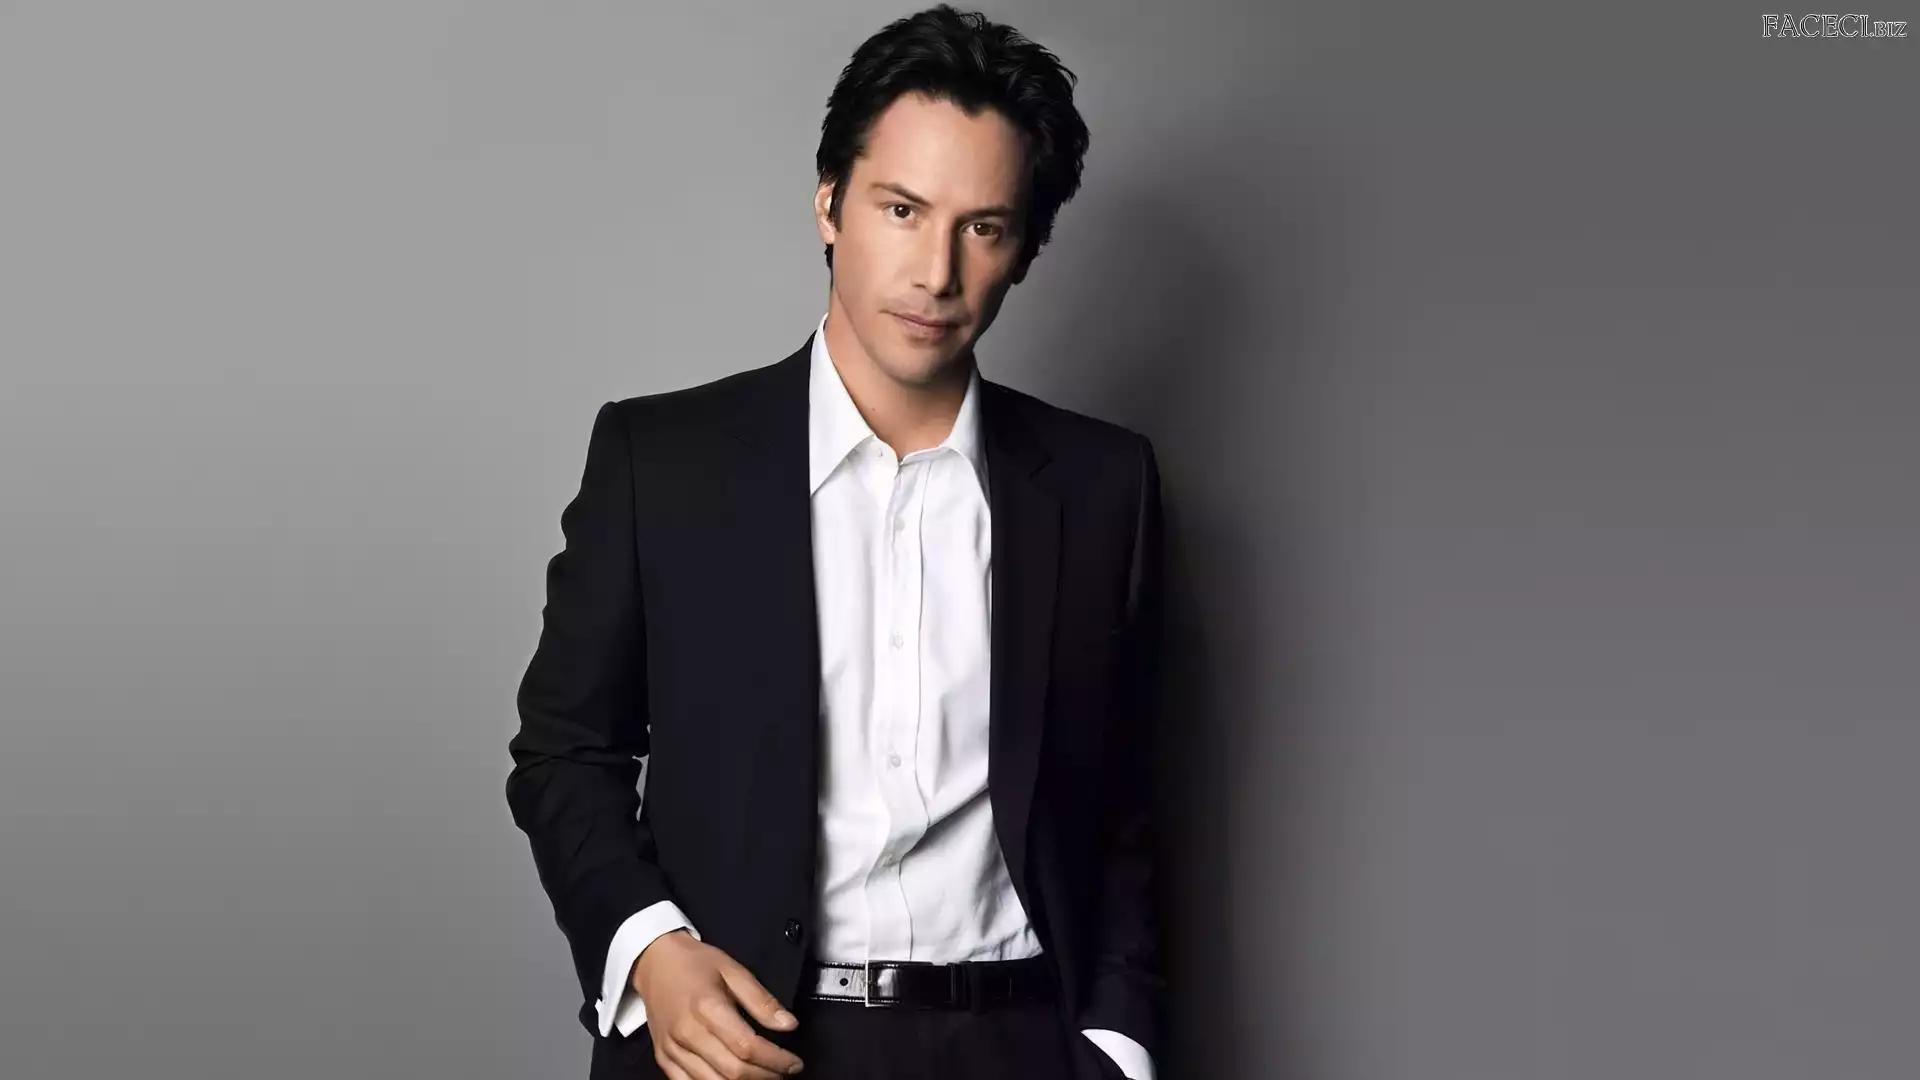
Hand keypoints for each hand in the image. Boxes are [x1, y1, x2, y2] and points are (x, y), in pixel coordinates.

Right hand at [630, 929, 804, 1078]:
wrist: (653, 960)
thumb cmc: (695, 963)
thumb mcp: (733, 970)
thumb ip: (761, 1000)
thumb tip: (789, 1025)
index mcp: (707, 1008)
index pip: (748, 1047)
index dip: (776, 1060)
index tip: (795, 1063)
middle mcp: (688, 1033)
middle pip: (733, 1072)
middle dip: (766, 1076)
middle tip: (785, 1072)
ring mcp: (672, 1049)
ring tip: (764, 1077)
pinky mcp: (663, 1057)